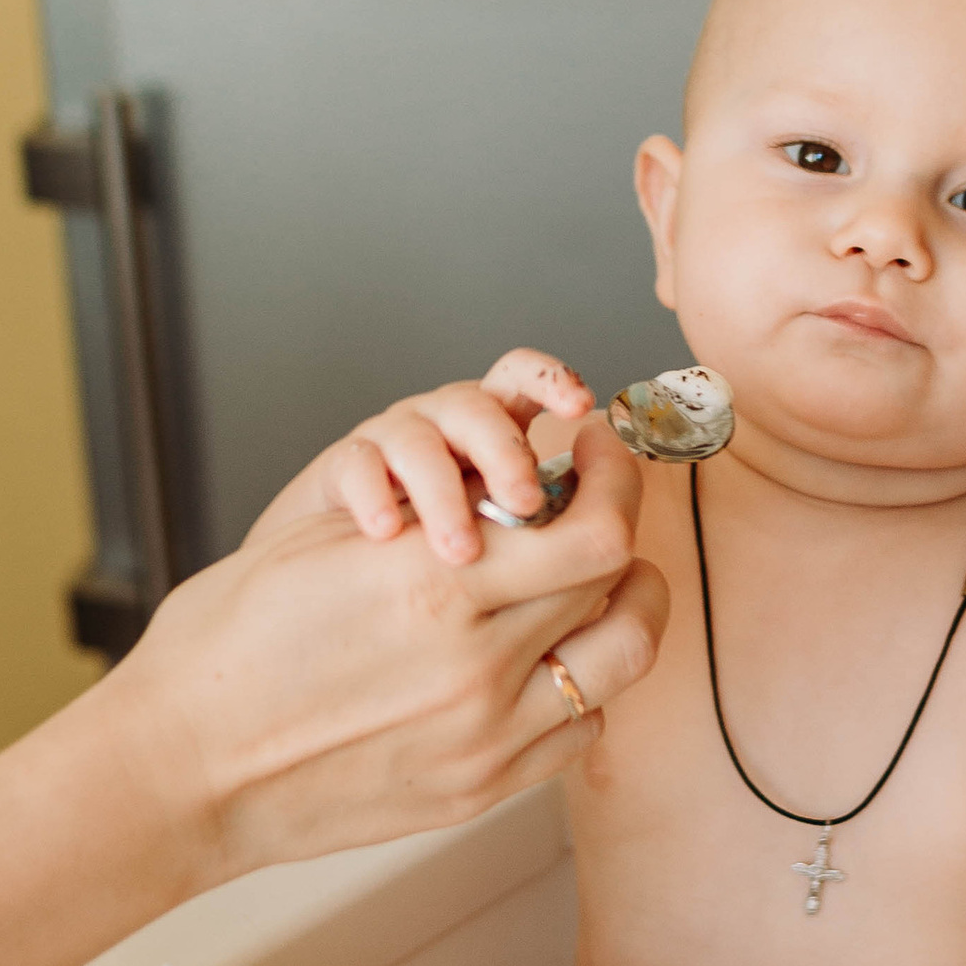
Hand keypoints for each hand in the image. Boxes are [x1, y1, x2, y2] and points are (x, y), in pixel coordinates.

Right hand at [106, 409, 666, 878]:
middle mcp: (475, 666)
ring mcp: (484, 738)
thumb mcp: (321, 541)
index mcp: (433, 585)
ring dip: (624, 606)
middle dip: (620, 526)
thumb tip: (513, 479)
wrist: (180, 769)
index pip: (595, 528)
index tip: (595, 452)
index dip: (615, 479)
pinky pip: (579, 730)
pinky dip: (582, 683)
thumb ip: (432, 510)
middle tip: (601, 502)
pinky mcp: (477, 791)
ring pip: (621, 660)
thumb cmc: (225, 648)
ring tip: (596, 580)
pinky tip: (546, 657)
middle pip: (617, 583)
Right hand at [309, 349, 595, 561]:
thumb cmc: (441, 563)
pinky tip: (387, 533)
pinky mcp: (344, 470)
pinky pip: (358, 465)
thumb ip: (559, 529)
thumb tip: (621, 540)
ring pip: (421, 437)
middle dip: (507, 453)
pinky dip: (373, 496)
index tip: (583, 414)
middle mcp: (445, 428)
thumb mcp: (510, 542)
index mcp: (495, 435)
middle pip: (479, 408)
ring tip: (461, 550)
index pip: (528, 380)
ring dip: (445, 493)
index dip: (556, 385)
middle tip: (525, 505)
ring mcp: (392, 445)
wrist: (348, 585)